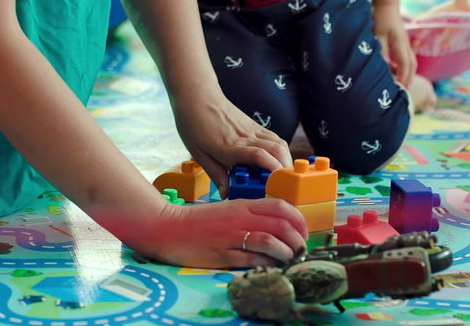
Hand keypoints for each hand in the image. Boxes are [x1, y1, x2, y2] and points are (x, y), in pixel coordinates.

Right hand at [137, 198, 307, 267]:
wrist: (169, 227)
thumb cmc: (199, 220)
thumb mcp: (228, 209)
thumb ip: (251, 214)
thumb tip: (278, 226)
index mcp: (244, 205)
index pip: (282, 207)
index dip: (299, 220)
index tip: (302, 232)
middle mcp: (242, 218)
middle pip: (283, 225)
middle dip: (299, 240)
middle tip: (300, 250)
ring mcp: (233, 237)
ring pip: (272, 242)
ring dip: (287, 253)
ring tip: (289, 260)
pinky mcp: (224, 254)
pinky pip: (254, 259)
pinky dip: (268, 263)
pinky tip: (271, 266)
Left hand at [171, 92, 291, 198]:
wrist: (197, 96)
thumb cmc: (194, 123)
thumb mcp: (198, 153)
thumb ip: (216, 174)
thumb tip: (226, 194)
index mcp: (229, 146)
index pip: (258, 156)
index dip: (272, 169)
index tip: (277, 184)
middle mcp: (245, 137)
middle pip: (276, 150)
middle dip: (285, 170)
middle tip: (283, 186)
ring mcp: (252, 130)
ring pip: (279, 143)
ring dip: (285, 160)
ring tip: (282, 177)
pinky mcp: (255, 125)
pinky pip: (275, 138)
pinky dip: (280, 151)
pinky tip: (276, 161)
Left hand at [372, 4, 416, 87]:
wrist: (386, 5)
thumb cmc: (380, 19)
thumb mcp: (377, 35)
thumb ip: (380, 50)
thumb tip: (383, 66)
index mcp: (400, 44)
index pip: (404, 65)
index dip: (402, 77)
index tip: (399, 87)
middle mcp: (405, 45)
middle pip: (411, 65)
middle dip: (408, 78)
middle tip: (404, 91)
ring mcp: (404, 43)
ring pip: (410, 61)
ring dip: (407, 73)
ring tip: (402, 84)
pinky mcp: (401, 42)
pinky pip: (405, 57)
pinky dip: (403, 66)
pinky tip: (395, 72)